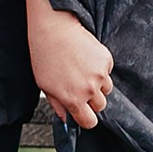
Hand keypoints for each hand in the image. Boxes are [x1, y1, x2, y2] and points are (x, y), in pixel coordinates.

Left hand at [24, 0, 112, 128]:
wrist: (53, 29)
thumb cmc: (45, 56)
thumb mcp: (45, 86)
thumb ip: (58, 105)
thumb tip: (66, 118)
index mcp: (73, 99)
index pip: (89, 122)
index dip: (86, 119)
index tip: (83, 113)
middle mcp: (89, 89)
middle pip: (100, 106)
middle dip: (92, 101)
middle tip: (80, 87)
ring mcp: (100, 74)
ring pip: (106, 89)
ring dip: (98, 84)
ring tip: (82, 71)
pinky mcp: (106, 59)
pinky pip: (107, 71)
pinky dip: (100, 68)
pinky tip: (86, 59)